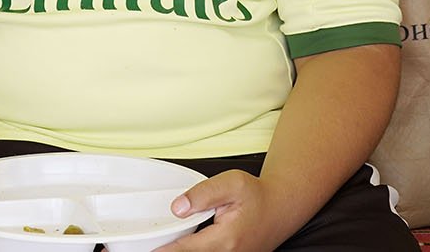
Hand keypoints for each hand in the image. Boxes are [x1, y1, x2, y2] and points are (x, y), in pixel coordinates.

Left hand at [153, 169, 289, 251]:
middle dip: (172, 251)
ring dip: (183, 250)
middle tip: (154, 244)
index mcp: (225, 240)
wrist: (280, 209)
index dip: (165, 251)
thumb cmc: (257, 196)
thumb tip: (177, 208)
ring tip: (167, 243)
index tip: (149, 250)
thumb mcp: (232, 183)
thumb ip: (203, 193)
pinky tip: (183, 245)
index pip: (185, 250)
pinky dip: (193, 250)